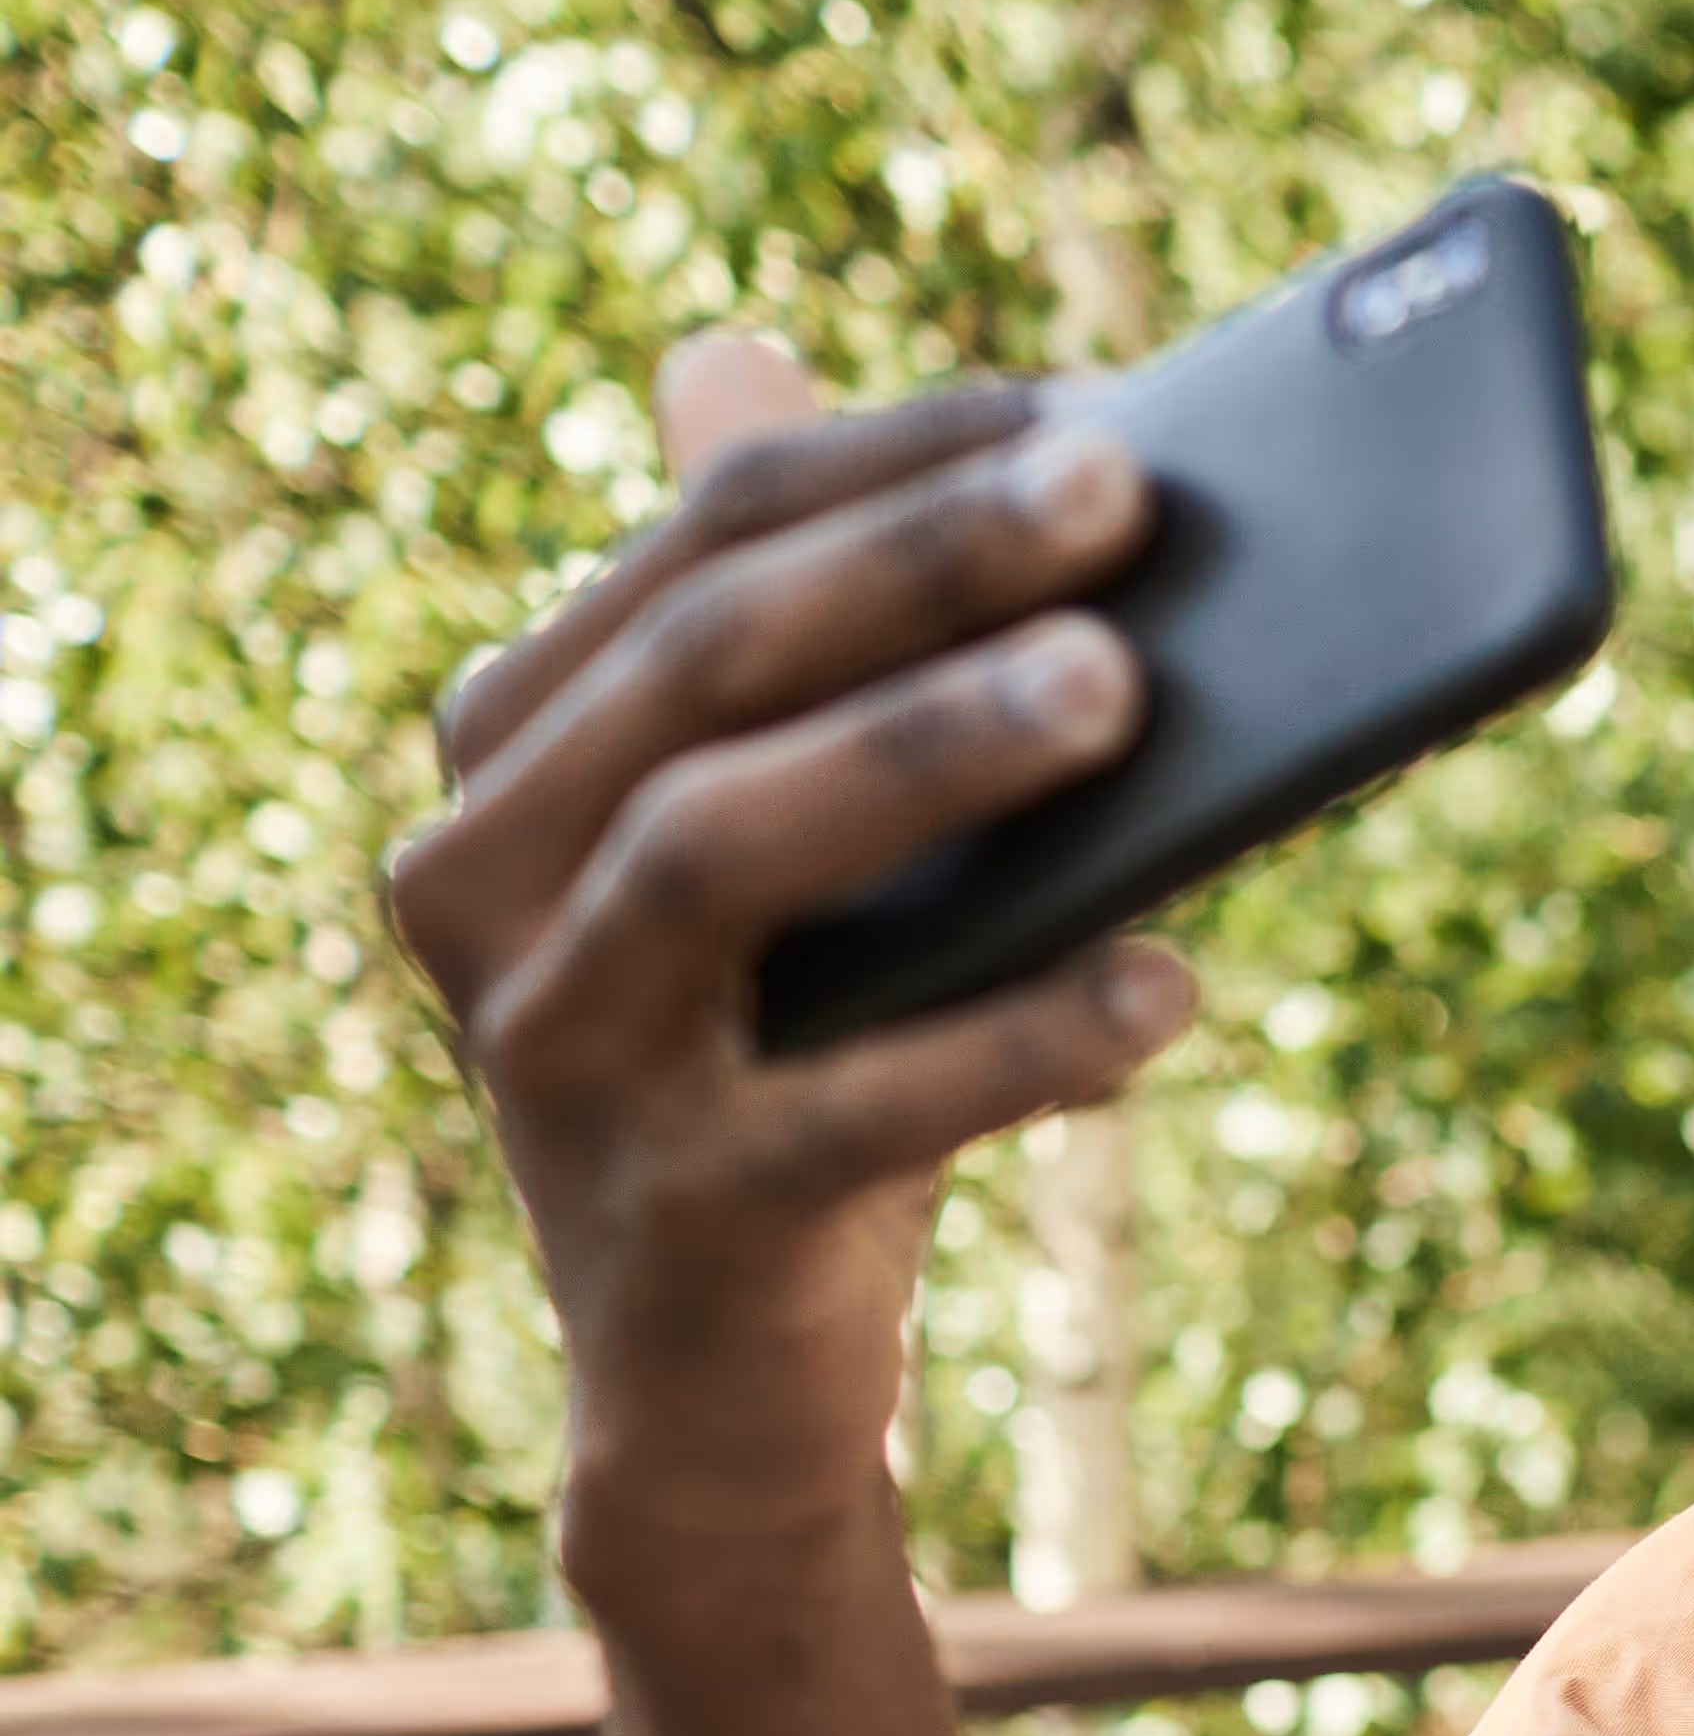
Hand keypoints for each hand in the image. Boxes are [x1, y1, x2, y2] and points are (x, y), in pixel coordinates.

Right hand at [389, 334, 1198, 1597]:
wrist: (723, 1384)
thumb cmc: (797, 1053)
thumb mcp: (801, 843)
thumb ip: (803, 629)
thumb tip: (770, 351)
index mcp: (516, 744)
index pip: (705, 539)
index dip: (899, 460)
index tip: (1091, 411)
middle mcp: (483, 874)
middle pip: (704, 661)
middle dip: (922, 560)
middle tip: (1123, 494)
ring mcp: (558, 1047)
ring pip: (723, 846)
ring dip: (932, 751)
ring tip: (1128, 687)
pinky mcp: (676, 1209)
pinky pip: (858, 1105)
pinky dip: (1022, 1037)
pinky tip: (1169, 987)